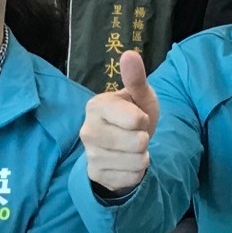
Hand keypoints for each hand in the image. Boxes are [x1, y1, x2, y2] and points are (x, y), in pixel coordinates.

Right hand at [80, 51, 160, 193]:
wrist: (122, 147)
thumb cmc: (133, 116)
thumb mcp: (140, 97)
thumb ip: (136, 78)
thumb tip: (130, 54)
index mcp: (96, 106)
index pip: (136, 120)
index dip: (144, 120)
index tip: (137, 118)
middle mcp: (87, 130)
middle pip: (138, 143)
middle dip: (144, 140)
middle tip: (134, 135)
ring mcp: (90, 155)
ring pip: (136, 162)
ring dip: (141, 157)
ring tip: (131, 149)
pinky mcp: (96, 175)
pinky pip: (132, 177)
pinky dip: (135, 173)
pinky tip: (125, 163)